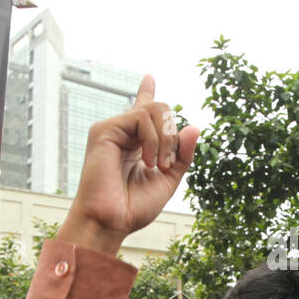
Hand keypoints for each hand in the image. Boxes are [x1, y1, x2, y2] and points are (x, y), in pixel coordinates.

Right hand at [59, 74, 198, 255]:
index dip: (147, 93)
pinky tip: (147, 161)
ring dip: (166, 139)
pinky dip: (153, 138)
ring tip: (157, 165)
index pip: (142, 111)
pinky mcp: (104, 130)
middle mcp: (123, 134)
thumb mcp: (168, 179)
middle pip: (159, 109)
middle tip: (165, 165)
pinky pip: (140, 117)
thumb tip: (194, 127)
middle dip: (173, 135)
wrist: (112, 221)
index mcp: (135, 144)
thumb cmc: (134, 207)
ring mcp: (113, 130)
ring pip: (154, 109)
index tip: (149, 77)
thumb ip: (183, 155)